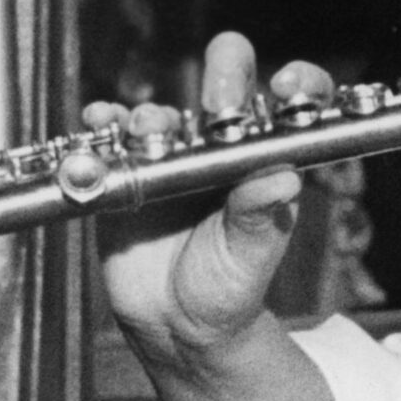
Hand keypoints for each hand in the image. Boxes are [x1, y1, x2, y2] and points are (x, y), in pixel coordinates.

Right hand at [88, 32, 328, 369]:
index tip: (284, 84)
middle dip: (224, 75)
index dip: (298, 84)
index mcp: (265, 165)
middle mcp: (222, 151)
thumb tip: (284, 177)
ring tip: (148, 128)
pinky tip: (101, 120)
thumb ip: (260, 217)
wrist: (175, 324)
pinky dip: (106, 123)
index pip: (292, 109)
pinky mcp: (129, 171)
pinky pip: (114, 137)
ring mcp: (174, 157)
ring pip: (165, 114)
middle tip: (218, 94)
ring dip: (154, 112)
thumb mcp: (250, 257)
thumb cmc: (227, 290)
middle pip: (227, 91)